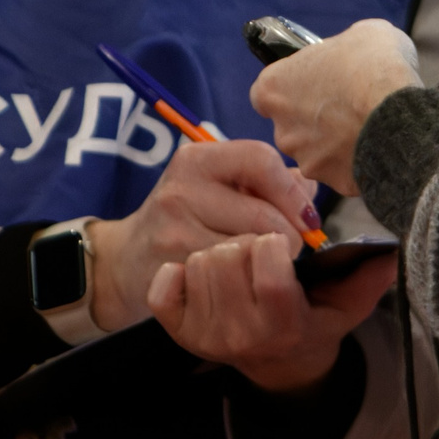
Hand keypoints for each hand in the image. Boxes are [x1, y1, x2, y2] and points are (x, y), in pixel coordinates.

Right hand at [85, 138, 319, 332]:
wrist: (128, 260)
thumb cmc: (187, 218)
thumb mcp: (220, 188)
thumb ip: (268, 182)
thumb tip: (310, 189)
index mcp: (198, 159)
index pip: (261, 160)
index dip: (292, 192)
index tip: (306, 217)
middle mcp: (182, 188)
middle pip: (264, 213)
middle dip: (288, 236)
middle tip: (289, 249)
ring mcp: (175, 229)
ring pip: (251, 248)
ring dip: (267, 261)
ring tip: (263, 263)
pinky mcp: (174, 268)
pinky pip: (232, 276)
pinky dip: (246, 280)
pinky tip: (242, 280)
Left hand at [149, 232, 398, 393]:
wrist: (274, 361)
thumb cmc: (311, 320)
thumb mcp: (344, 303)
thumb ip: (369, 277)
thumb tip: (391, 251)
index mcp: (285, 324)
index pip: (267, 262)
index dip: (273, 240)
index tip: (281, 241)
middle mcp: (242, 335)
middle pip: (227, 256)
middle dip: (244, 241)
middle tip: (256, 252)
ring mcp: (207, 336)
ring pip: (199, 262)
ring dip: (216, 252)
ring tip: (235, 265)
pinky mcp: (178, 331)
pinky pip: (164, 288)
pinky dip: (176, 275)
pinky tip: (197, 276)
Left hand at [249, 18, 421, 193]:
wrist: (401, 115)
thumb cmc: (375, 68)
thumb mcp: (362, 34)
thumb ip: (343, 47)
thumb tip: (354, 50)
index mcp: (273, 88)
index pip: (268, 92)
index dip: (293, 89)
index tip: (315, 85)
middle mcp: (282, 130)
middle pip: (293, 126)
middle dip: (316, 120)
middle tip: (347, 106)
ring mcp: (307, 160)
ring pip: (318, 153)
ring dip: (337, 144)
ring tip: (369, 126)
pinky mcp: (335, 183)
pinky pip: (345, 172)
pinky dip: (359, 163)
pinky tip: (380, 146)